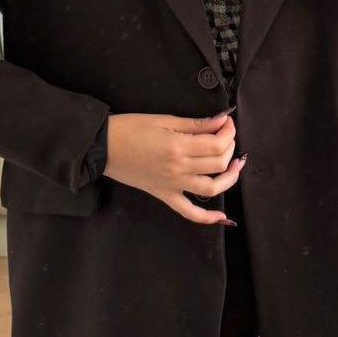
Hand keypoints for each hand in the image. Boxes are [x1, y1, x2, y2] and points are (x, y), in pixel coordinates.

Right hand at [103, 108, 245, 224]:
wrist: (103, 147)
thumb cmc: (129, 128)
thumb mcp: (164, 119)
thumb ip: (195, 123)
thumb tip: (221, 120)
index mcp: (178, 147)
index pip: (217, 144)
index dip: (228, 131)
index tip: (226, 122)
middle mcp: (178, 168)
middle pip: (218, 163)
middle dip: (229, 147)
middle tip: (226, 135)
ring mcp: (172, 184)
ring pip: (211, 188)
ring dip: (229, 178)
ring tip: (234, 166)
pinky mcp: (164, 194)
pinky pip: (188, 212)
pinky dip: (207, 217)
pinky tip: (221, 216)